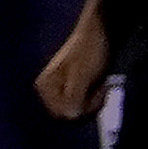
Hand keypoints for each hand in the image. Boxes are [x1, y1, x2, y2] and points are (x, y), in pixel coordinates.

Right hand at [33, 6, 110, 121]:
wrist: (102, 32)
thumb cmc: (90, 52)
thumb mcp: (82, 77)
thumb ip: (74, 98)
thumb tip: (70, 116)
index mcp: (45, 86)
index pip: (62, 114)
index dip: (83, 109)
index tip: (98, 95)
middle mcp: (48, 89)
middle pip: (68, 114)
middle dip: (88, 106)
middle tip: (102, 91)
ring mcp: (60, 87)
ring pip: (77, 108)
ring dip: (93, 102)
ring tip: (103, 86)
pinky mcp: (72, 85)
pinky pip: (82, 102)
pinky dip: (94, 98)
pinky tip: (101, 85)